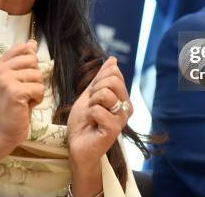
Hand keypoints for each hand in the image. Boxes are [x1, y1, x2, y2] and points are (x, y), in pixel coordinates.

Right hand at [0, 39, 43, 166]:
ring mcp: (5, 80)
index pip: (23, 48)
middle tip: (23, 92)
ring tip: (23, 100)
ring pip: (38, 75)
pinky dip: (37, 100)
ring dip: (36, 90)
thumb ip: (22, 62)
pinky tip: (25, 107)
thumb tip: (33, 42)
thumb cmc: (10, 107)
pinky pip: (39, 89)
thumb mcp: (14, 80)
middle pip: (33, 60)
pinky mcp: (14, 92)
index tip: (24, 76)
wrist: (0, 133)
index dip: (31, 61)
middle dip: (35, 78)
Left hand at [67, 57, 132, 175]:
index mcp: (123, 97)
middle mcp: (126, 106)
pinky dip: (89, 115)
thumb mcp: (90, 94)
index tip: (93, 96)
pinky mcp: (114, 129)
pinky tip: (92, 125)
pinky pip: (98, 110)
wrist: (77, 145)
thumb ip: (101, 78)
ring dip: (91, 103)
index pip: (114, 72)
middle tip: (92, 106)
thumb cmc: (84, 122)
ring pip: (105, 93)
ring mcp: (122, 118)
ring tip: (92, 115)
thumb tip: (113, 59)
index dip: (97, 80)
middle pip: (112, 80)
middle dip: (95, 90)